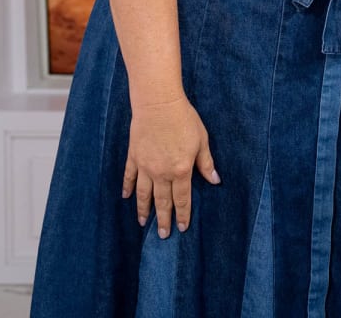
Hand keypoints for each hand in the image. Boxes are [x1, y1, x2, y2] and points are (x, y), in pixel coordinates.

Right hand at [122, 96, 220, 237]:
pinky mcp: (134, 157)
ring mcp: (145, 166)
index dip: (182, 214)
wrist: (158, 104)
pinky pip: (129, 177)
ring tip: (143, 223)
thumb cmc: (184, 119)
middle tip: (162, 236)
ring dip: (143, 209)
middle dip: (163, 219)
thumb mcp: (201, 140)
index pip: (182, 198)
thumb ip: (206, 163)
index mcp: (180, 170)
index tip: (182, 228)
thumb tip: (215, 180)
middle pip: (162, 201)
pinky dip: (127, 188)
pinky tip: (126, 197)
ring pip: (143, 194)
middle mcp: (161, 173)